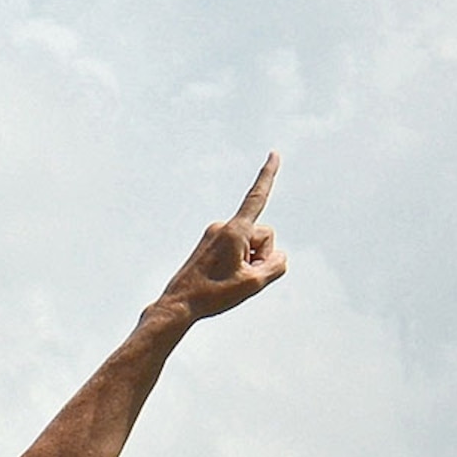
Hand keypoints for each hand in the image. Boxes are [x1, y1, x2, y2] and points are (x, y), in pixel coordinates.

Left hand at [157, 153, 287, 324]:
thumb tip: (277, 255)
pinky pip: (239, 249)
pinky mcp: (210, 243)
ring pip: (252, 244)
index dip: (268, 175)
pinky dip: (240, 262)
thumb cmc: (214, 294)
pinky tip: (223, 277)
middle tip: (240, 276)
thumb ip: (277, 264)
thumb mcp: (255, 283)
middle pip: (264, 236)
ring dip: (250, 260)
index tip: (274, 153)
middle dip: (262, 255)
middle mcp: (223, 227)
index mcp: (233, 231)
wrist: (179, 304)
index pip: (256, 197)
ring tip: (228, 278)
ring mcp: (215, 234)